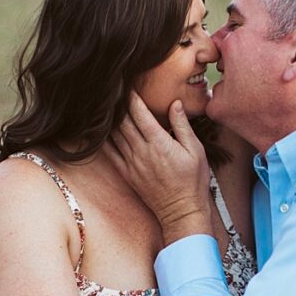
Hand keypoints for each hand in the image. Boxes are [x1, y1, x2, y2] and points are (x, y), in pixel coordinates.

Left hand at [104, 92, 213, 245]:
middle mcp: (141, 151)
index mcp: (159, 142)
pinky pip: (109, 153)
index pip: (139, 113)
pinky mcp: (126, 174)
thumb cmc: (193, 181)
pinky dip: (103, 139)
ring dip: (109, 119)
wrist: (181, 211)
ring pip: (114, 135)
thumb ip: (182, 125)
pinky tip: (99, 130)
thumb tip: (174, 103)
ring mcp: (132, 163)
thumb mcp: (196, 150)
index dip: (131, 97)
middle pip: (123, 121)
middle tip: (112, 90)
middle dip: (117, 104)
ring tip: (106, 105)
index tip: (126, 84)